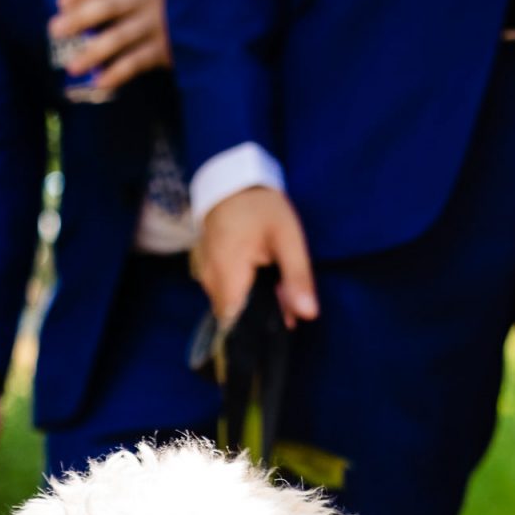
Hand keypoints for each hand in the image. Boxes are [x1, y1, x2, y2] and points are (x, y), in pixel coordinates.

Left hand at [47, 0, 171, 94]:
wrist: (213, 17)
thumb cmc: (170, 3)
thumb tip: (73, 2)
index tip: (61, 2)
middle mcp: (146, 0)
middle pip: (108, 7)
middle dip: (80, 18)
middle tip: (54, 29)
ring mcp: (155, 25)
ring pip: (120, 38)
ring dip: (94, 52)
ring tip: (72, 67)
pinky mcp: (164, 49)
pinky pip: (136, 62)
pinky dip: (118, 72)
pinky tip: (99, 83)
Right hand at [192, 187, 318, 331]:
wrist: (232, 185)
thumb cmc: (260, 208)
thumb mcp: (288, 238)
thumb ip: (297, 277)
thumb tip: (309, 315)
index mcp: (228, 275)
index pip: (239, 326)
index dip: (262, 329)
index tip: (283, 321)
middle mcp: (210, 282)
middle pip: (236, 319)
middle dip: (261, 315)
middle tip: (284, 295)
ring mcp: (205, 279)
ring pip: (231, 308)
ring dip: (253, 304)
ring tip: (272, 283)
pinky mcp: (207, 274)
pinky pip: (226, 295)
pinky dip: (244, 293)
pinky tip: (258, 278)